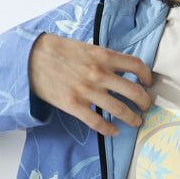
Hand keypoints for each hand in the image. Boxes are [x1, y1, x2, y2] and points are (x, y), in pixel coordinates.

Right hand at [29, 33, 153, 137]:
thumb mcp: (85, 47)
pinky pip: (97, 122)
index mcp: (103, 56)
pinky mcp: (74, 105)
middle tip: (146, 106)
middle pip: (133, 91)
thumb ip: (102, 57)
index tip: (148, 83)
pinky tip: (114, 132)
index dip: (147, 76)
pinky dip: (109, 129)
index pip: (135, 66)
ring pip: (119, 109)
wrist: (31, 58)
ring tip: (136, 121)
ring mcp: (87, 91)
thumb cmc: (57, 50)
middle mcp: (99, 74)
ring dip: (132, 118)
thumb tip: (118, 68)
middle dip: (144, 101)